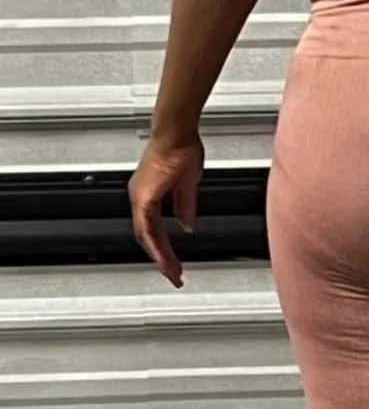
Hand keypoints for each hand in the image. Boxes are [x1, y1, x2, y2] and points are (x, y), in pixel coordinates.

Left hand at [130, 133, 202, 286]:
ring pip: (146, 235)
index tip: (173, 262)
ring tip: (172, 271)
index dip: (162, 247)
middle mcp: (140, 198)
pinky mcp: (145, 197)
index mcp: (149, 194)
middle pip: (148, 237)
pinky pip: (148, 227)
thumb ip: (185, 206)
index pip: (154, 229)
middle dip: (162, 258)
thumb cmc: (181, 148)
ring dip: (160, 255)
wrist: (176, 134)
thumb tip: (187, 224)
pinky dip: (156, 244)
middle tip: (173, 274)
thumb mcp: (188, 183)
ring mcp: (140, 198)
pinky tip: (164, 256)